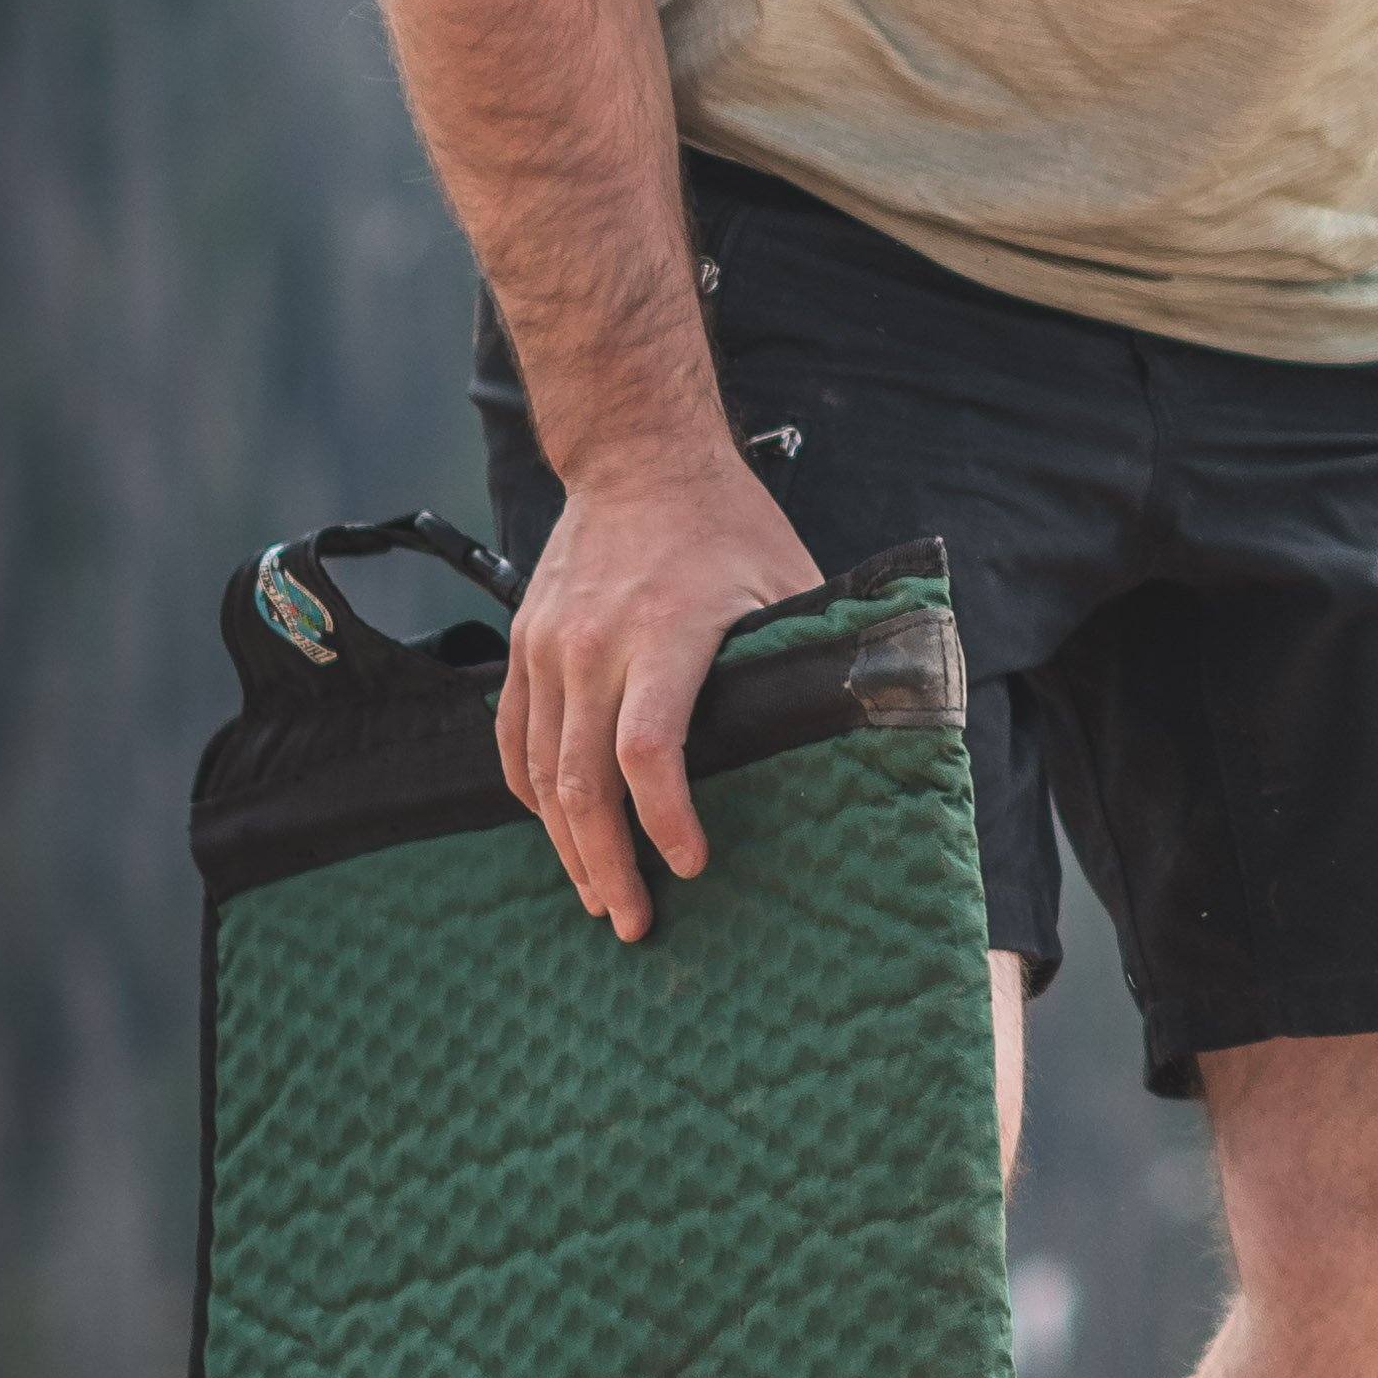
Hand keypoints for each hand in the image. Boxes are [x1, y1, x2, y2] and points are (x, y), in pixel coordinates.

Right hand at [495, 448, 822, 940]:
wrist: (638, 455)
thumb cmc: (727, 524)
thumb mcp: (788, 580)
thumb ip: (812, 654)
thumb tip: (863, 726)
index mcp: (666, 633)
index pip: (649, 750)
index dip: (665, 818)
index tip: (693, 865)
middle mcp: (595, 645)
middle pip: (584, 783)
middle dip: (607, 864)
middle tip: (633, 922)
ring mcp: (548, 646)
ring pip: (541, 772)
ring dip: (568, 844)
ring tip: (599, 894)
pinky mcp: (525, 644)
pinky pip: (513, 738)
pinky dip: (532, 794)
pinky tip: (557, 831)